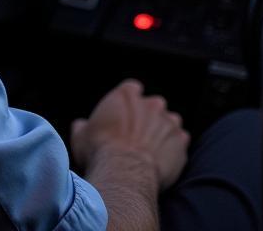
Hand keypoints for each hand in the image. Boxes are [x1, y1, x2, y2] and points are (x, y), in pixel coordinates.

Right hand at [70, 78, 189, 191]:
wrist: (124, 174)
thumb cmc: (100, 151)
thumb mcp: (81, 135)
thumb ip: (83, 125)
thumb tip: (81, 126)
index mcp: (126, 94)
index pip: (132, 89)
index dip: (128, 103)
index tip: (124, 116)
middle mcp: (151, 103)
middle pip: (153, 105)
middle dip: (147, 118)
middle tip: (136, 137)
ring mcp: (169, 122)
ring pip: (169, 122)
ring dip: (163, 132)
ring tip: (151, 151)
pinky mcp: (181, 142)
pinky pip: (180, 142)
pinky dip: (174, 149)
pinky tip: (162, 162)